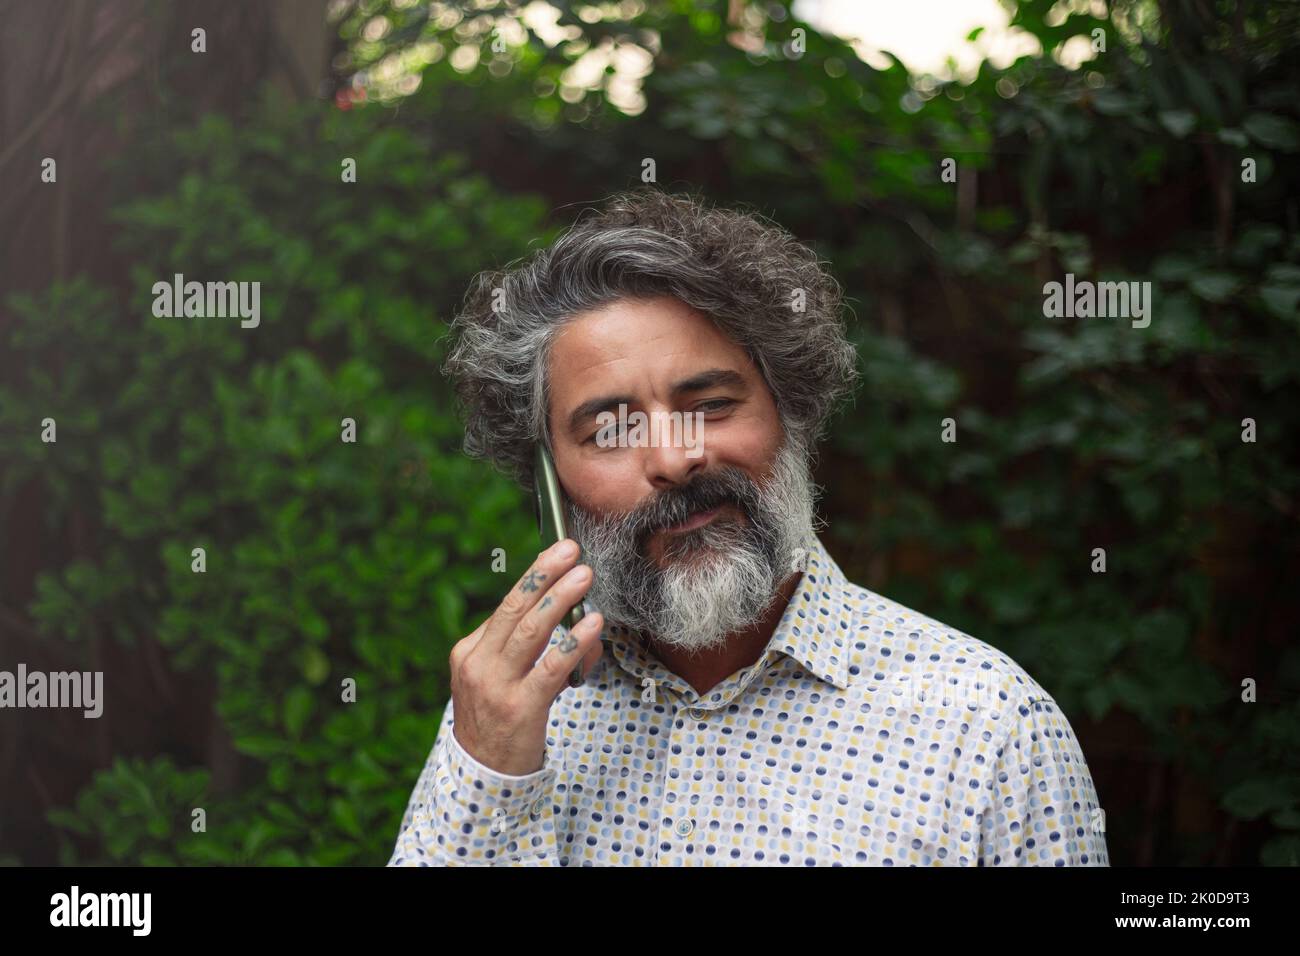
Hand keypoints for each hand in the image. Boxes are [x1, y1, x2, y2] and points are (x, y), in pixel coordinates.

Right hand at [448, 538, 602, 775]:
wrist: (483, 777)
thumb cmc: (501, 721)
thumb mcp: (506, 680)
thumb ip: (537, 651)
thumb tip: (583, 623)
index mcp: (469, 651)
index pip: (506, 606)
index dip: (535, 577)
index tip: (558, 552)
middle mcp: (477, 664)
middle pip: (513, 609)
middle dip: (544, 574)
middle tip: (571, 549)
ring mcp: (495, 686)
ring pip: (529, 631)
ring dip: (560, 599)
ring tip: (585, 576)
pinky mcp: (519, 708)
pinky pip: (550, 667)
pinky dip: (573, 642)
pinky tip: (592, 624)